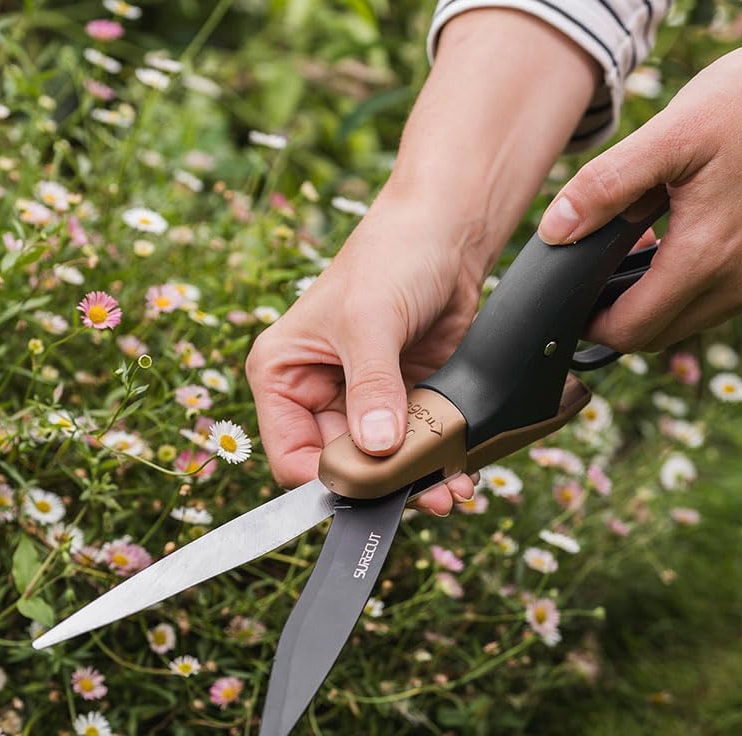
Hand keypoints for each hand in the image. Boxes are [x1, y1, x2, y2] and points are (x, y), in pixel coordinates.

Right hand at [246, 9, 599, 514]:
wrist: (447, 233)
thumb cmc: (391, 256)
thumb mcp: (371, 320)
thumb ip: (371, 388)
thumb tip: (375, 450)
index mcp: (283, 376)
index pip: (290, 455)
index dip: (326, 480)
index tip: (369, 490)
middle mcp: (316, 396)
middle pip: (341, 466)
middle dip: (380, 486)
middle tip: (424, 496)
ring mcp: (362, 403)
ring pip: (382, 466)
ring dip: (414, 482)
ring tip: (448, 490)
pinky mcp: (404, 403)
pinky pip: (414, 448)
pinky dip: (435, 463)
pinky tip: (458, 472)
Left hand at [539, 2, 741, 351]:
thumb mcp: (673, 132)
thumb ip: (606, 187)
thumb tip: (555, 229)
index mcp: (707, 257)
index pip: (631, 331)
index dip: (594, 325)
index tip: (577, 304)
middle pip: (662, 334)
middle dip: (624, 318)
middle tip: (603, 281)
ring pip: (698, 319)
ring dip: (665, 301)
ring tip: (648, 252)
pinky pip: (735, 298)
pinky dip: (705, 285)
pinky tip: (698, 242)